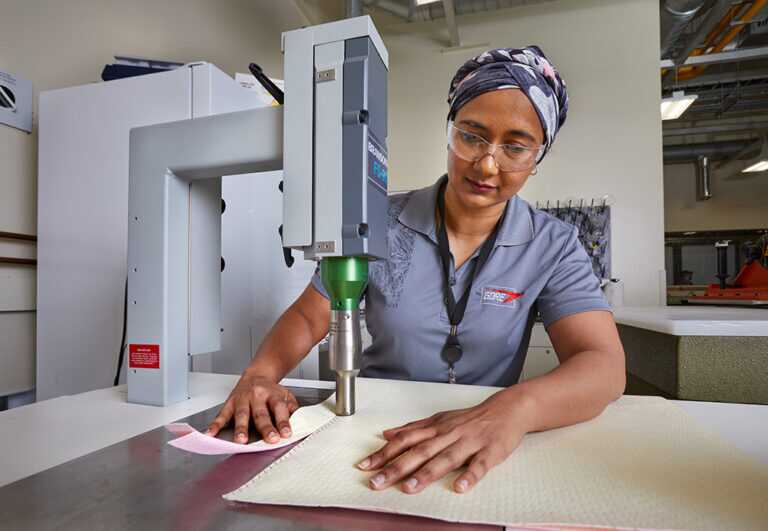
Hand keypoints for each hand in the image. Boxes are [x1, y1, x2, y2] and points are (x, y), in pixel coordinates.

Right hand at [205, 371, 299, 443]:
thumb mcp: (286, 395)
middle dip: (265, 428)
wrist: (256, 375)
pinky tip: (211, 433)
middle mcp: (257, 396)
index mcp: (273, 394)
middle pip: (261, 413)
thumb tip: (298, 422)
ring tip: (241, 440)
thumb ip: (292, 408)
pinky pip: (222, 414)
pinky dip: (216, 424)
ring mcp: (242, 399)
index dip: (283, 422)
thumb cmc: (271, 391)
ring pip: (241, 415)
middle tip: (269, 439)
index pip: (279, 409)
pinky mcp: (230, 402)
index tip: (286, 434)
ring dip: (241, 428)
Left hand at [356, 390, 533, 493]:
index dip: (384, 454)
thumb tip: (387, 434)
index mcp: (436, 427)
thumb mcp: (440, 419)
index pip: (405, 441)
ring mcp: (469, 442)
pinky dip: (470, 476)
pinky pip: (479, 465)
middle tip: (377, 482)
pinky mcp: (489, 452)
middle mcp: (448, 434)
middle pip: (419, 451)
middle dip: (396, 467)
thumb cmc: (471, 418)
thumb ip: (414, 428)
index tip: (365, 466)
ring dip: (427, 473)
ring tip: (409, 488)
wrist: (507, 409)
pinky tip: (460, 487)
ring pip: (445, 458)